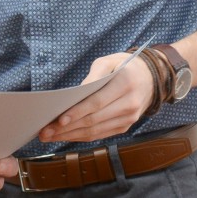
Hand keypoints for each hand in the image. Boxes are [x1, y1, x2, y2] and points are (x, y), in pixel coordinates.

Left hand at [37, 52, 153, 142]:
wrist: (151, 78)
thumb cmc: (124, 66)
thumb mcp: (109, 60)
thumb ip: (93, 75)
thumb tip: (76, 94)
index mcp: (125, 84)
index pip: (97, 102)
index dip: (77, 112)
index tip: (59, 120)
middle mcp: (129, 105)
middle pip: (94, 120)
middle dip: (67, 128)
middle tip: (45, 131)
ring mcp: (129, 119)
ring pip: (96, 131)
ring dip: (71, 136)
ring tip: (50, 136)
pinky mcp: (125, 126)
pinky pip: (101, 134)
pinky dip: (82, 136)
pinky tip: (66, 136)